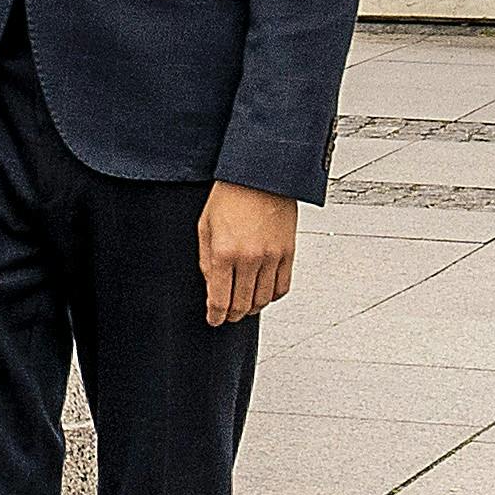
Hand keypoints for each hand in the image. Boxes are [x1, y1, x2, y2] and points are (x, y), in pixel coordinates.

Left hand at [198, 180, 300, 328]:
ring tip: (244, 305)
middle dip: (232, 315)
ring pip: (264, 299)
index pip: (220, 300)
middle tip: (227, 315)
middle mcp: (250, 258)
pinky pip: (283, 286)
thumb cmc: (231, 195)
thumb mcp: (205, 227)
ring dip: (252, 307)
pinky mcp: (288, 252)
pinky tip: (264, 293)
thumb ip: (207, 261)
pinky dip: (273, 296)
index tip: (214, 320)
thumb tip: (211, 287)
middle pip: (243, 304)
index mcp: (225, 252)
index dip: (216, 316)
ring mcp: (272, 256)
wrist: (260, 175)